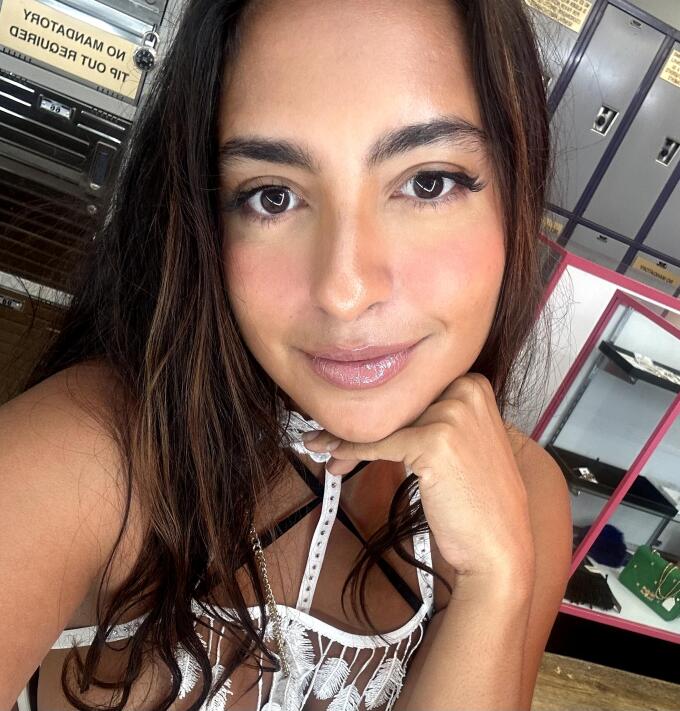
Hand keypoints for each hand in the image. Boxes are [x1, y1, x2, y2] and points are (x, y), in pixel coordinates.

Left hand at [301, 373, 534, 584]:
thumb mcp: (465, 442)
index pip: (410, 390)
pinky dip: (349, 451)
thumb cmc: (479, 501)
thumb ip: (433, 417)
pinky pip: (377, 443)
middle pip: (394, 403)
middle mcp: (467, 391)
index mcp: (475, 384)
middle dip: (358, 423)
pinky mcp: (434, 440)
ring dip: (345, 439)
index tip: (348, 420)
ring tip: (322, 449)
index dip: (377, 407)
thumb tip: (381, 410)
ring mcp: (453, 414)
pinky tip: (332, 456)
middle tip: (325, 438)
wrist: (499, 547)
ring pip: (381, 422)